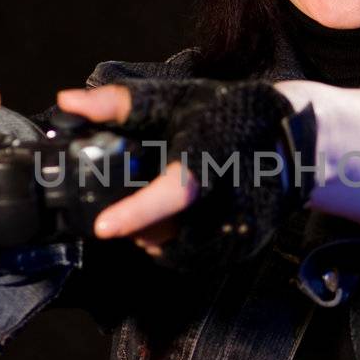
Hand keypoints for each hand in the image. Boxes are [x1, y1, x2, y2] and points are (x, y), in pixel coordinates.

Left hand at [55, 75, 313, 277]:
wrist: (292, 141)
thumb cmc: (229, 115)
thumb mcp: (176, 99)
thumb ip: (121, 103)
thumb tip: (67, 101)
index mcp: (208, 161)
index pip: (173, 193)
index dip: (137, 212)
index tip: (104, 227)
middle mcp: (227, 200)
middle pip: (166, 232)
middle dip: (136, 223)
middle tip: (124, 203)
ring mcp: (238, 229)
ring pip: (177, 251)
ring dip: (152, 237)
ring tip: (148, 212)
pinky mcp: (243, 247)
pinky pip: (194, 260)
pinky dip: (173, 247)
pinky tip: (170, 225)